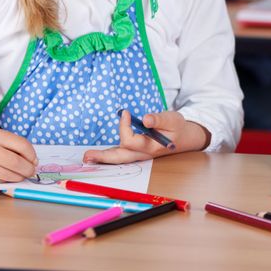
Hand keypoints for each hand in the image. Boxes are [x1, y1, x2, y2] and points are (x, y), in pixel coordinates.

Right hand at [0, 122, 36, 183]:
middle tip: (31, 172)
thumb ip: (12, 145)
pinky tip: (4, 177)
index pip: (22, 145)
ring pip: (6, 175)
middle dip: (28, 169)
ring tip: (19, 175)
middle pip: (15, 162)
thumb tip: (33, 161)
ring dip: (17, 177)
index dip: (32, 155)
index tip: (34, 161)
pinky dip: (3, 181)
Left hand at [83, 109, 208, 163]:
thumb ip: (161, 119)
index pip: (132, 140)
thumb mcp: (174, 120)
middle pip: (121, 157)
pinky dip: (108, 155)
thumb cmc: (177, 127)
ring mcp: (138, 154)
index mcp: (151, 147)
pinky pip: (119, 154)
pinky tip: (96, 155)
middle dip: (104, 157)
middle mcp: (142, 154)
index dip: (125, 126)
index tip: (126, 112)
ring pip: (118, 158)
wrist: (183, 138)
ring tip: (87, 157)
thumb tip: (146, 119)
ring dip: (102, 158)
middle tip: (88, 156)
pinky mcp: (135, 151)